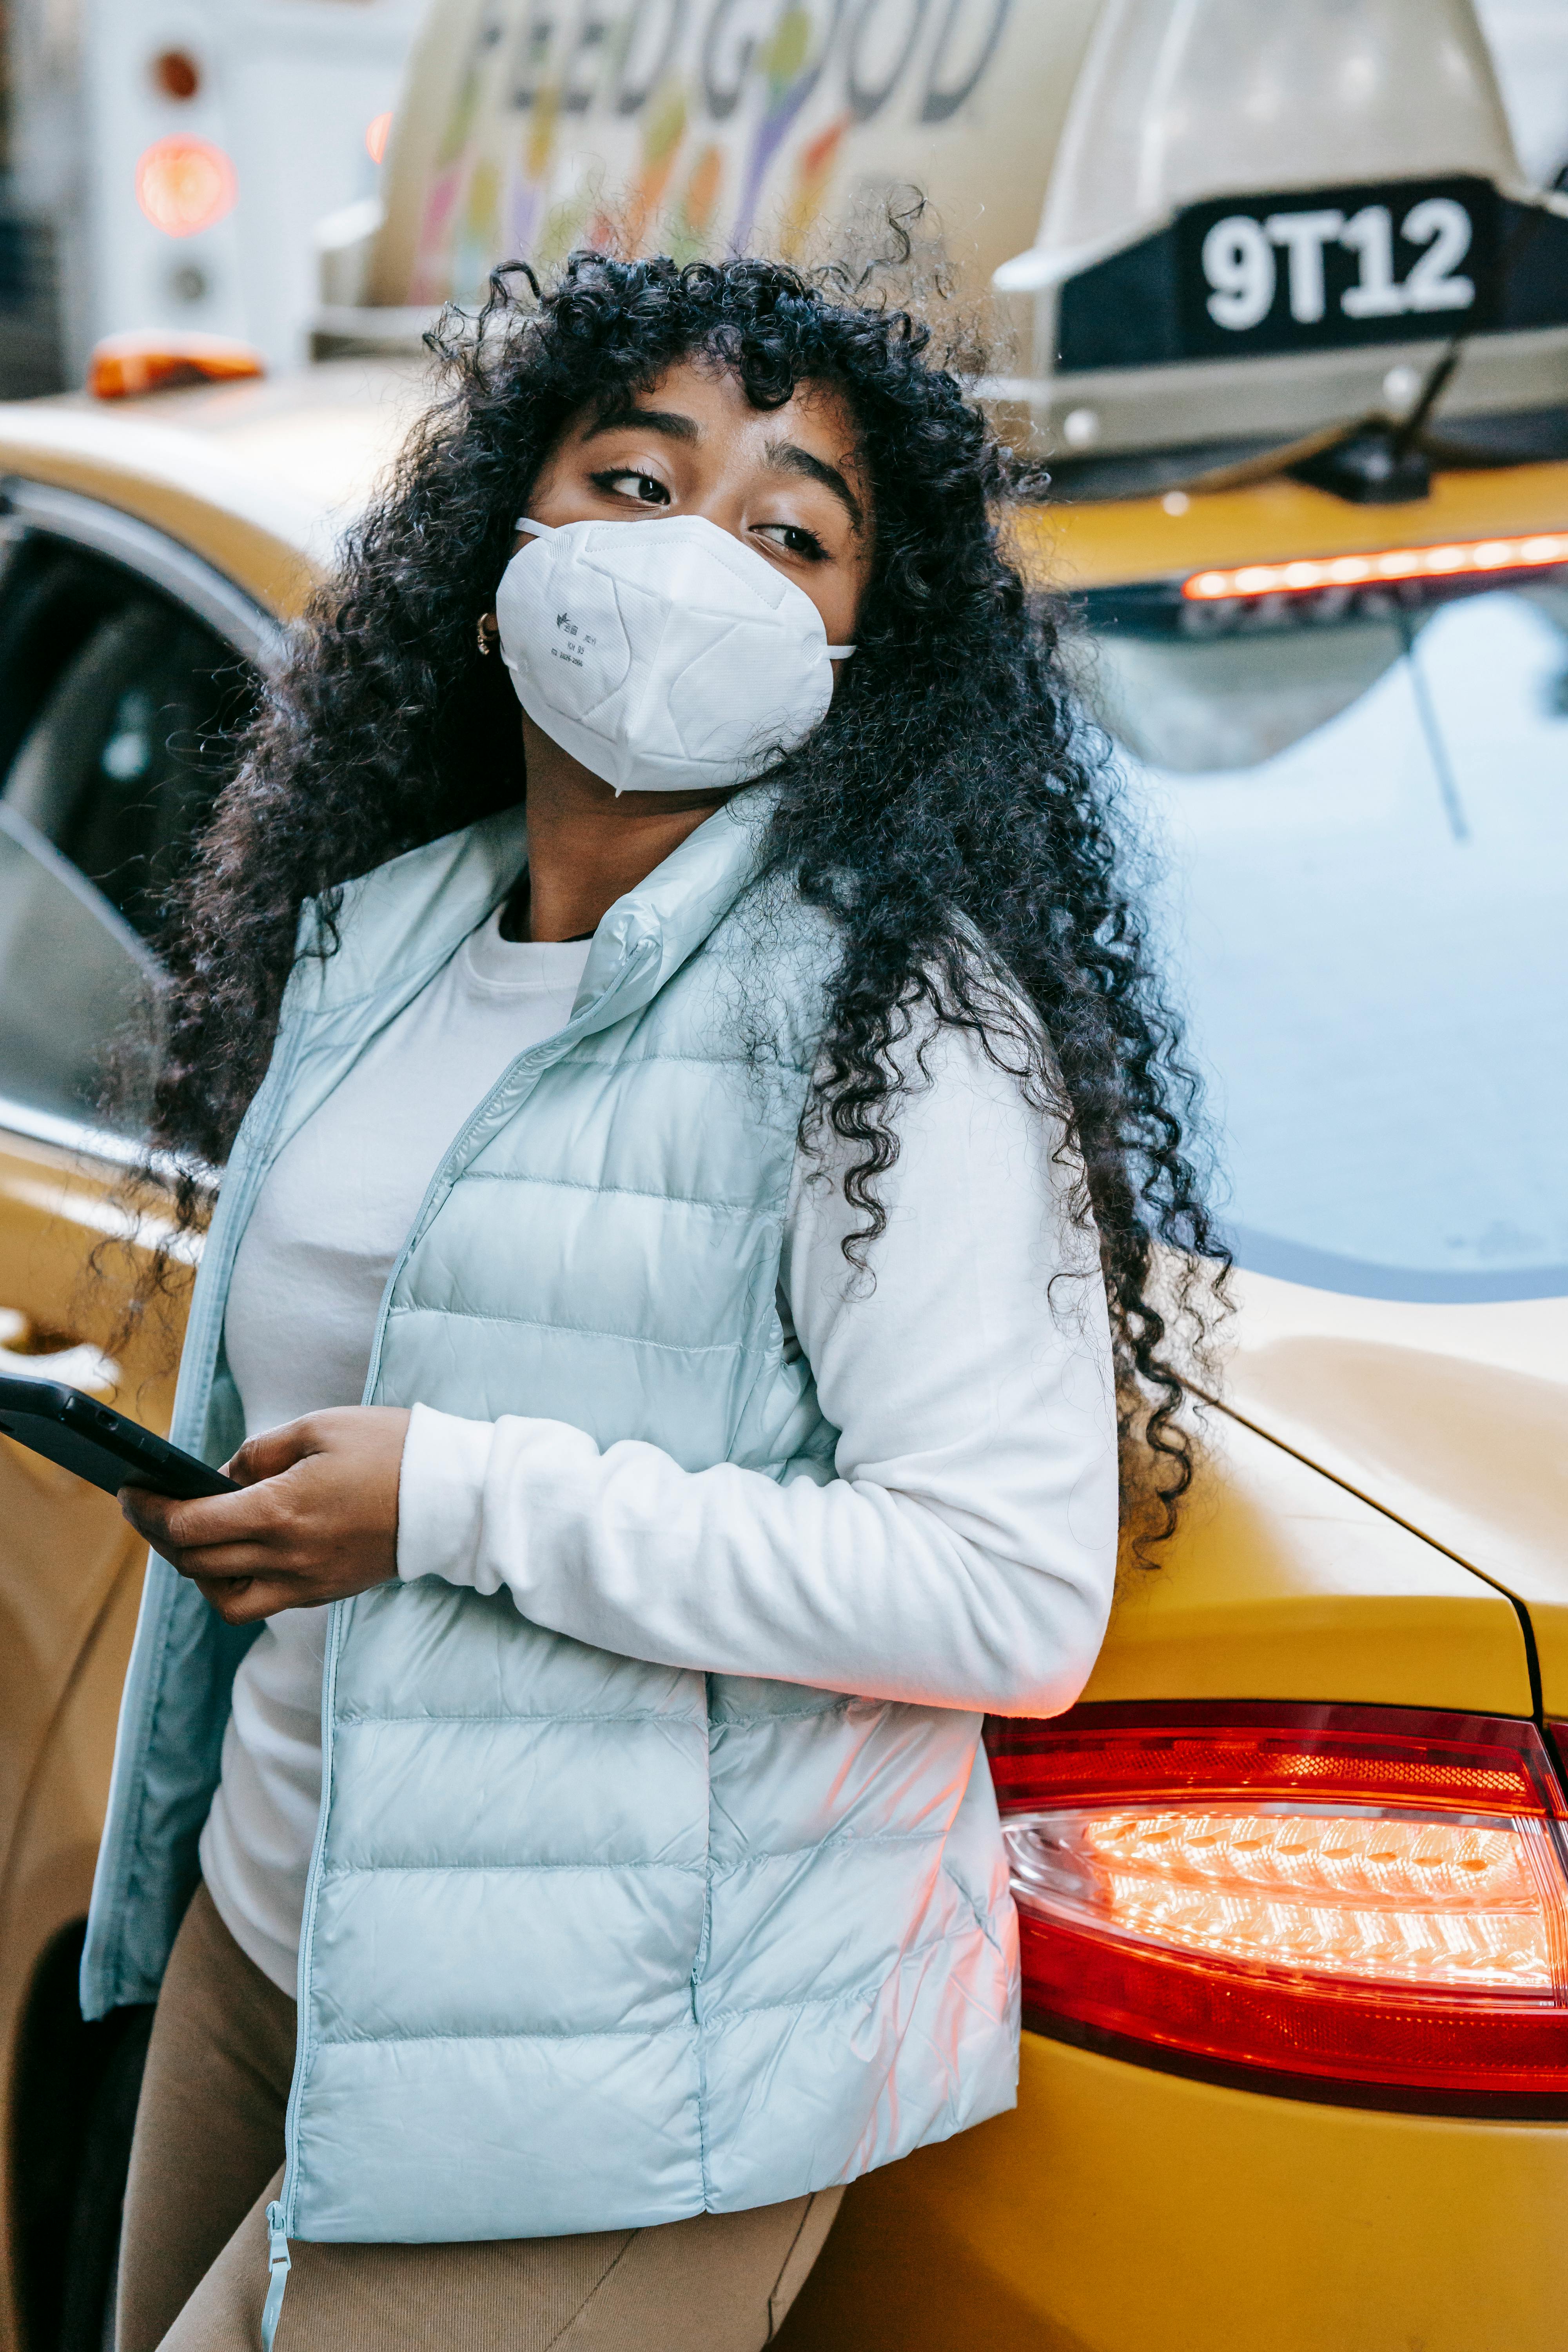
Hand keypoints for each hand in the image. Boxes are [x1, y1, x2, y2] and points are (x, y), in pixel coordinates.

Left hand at [119, 1407, 411, 1625]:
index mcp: (280, 1511)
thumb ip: (260, 1451)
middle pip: (195, 1563)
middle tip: (150, 1509)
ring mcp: (306, 1582)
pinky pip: (261, 1603)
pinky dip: (234, 1585)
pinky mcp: (324, 1592)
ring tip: (194, 1538)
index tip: (131, 1492)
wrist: (453, 1496)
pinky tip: (237, 1555)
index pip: (188, 1525)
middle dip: (160, 1536)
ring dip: (195, 1571)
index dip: (149, 1510)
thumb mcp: (319, 1428)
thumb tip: (222, 1476)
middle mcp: (287, 1556)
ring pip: (222, 1598)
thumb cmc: (390, 1450)